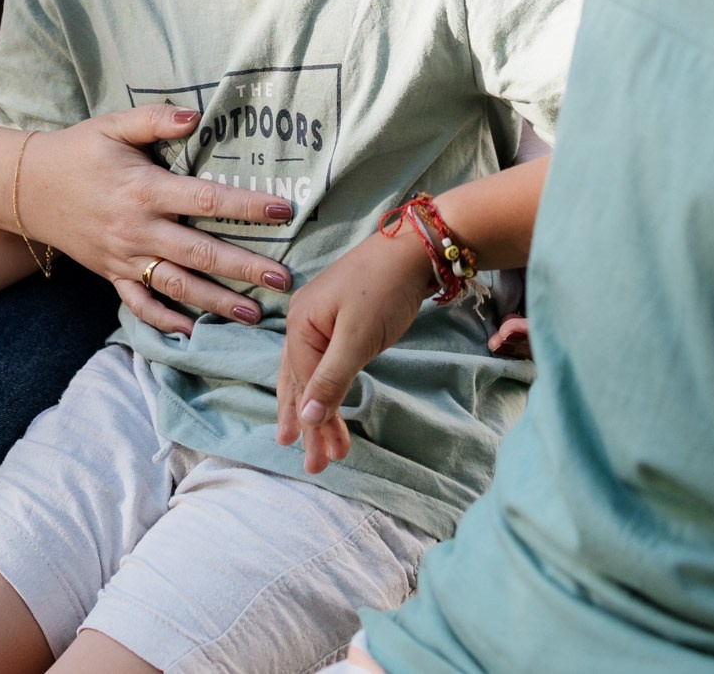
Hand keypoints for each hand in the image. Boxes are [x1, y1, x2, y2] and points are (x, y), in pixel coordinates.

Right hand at [21, 105, 300, 334]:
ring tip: (253, 314)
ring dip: (216, 302)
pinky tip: (192, 332)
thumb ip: (155, 119)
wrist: (27, 187)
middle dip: (244, 268)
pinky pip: (139, 304)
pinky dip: (164, 321)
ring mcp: (124, 257)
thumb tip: (195, 115)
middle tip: (283, 280)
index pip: (205, 199)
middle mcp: (137, 229)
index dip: (245, 207)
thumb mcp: (112, 125)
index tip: (283, 211)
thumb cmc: (78, 151)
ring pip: (177, 286)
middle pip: (200, 253)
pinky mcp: (112, 274)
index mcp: (144, 189)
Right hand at [275, 224, 433, 473]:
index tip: (322, 460)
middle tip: (315, 465)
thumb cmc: (384, 289)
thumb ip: (331, 379)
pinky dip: (327, 387)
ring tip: (318, 445)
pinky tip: (326, 403)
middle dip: (309, 426)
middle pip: (300, 384)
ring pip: (311, 375)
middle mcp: (301, 323)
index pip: (304, 386)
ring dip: (317, 411)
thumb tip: (307, 418)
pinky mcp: (339, 320)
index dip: (314, 426)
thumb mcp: (357, 338)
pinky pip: (325, 362)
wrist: (414, 248)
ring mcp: (319, 320)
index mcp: (299, 326)